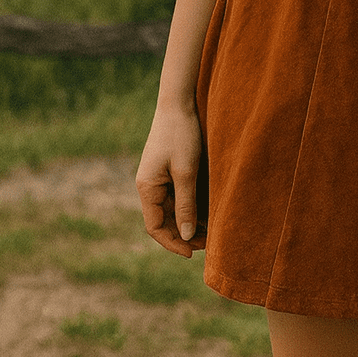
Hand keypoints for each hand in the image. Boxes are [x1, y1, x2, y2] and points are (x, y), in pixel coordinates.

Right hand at [136, 107, 206, 256]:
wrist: (178, 103)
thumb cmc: (181, 135)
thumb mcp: (186, 171)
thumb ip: (186, 204)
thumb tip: (186, 236)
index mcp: (147, 188)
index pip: (155, 227)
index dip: (172, 242)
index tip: (191, 253)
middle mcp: (149, 186)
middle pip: (164, 220)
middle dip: (183, 235)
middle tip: (207, 244)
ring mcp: (158, 179)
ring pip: (172, 210)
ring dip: (188, 222)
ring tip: (210, 232)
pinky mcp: (169, 171)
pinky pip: (178, 197)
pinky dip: (191, 207)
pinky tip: (207, 214)